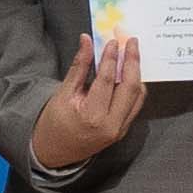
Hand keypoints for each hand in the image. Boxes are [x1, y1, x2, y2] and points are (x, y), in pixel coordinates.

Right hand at [27, 30, 146, 179]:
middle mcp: (111, 124)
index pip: (107, 80)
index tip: (113, 41)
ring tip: (132, 54)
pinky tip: (130, 73)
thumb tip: (87, 40)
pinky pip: (135, 104)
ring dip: (136, 73)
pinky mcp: (124, 129)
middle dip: (132, 61)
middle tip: (132, 42)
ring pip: (137, 96)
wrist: (55, 151)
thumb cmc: (54, 122)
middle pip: (130, 87)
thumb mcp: (63, 93)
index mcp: (92, 116)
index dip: (111, 58)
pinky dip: (135, 87)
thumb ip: (79, 66)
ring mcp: (120, 129)